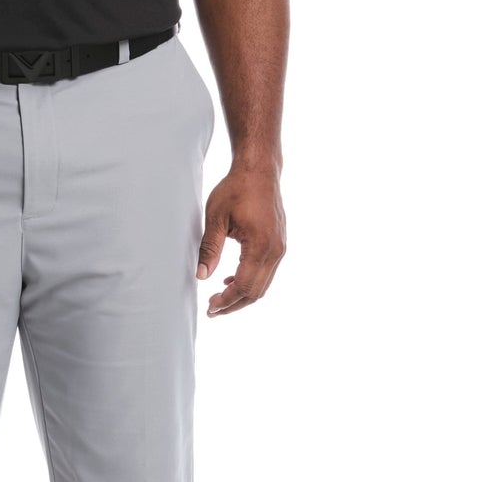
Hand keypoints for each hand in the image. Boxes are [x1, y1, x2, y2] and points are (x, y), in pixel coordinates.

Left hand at [196, 165, 285, 315]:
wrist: (259, 171)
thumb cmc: (236, 189)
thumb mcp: (216, 218)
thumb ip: (210, 249)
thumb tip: (201, 276)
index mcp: (260, 246)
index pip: (244, 286)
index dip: (226, 301)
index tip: (210, 308)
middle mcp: (275, 250)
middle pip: (256, 292)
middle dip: (234, 304)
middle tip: (212, 310)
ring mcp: (280, 248)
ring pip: (264, 284)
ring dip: (242, 295)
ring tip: (219, 298)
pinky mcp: (279, 244)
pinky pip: (267, 272)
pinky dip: (251, 281)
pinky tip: (232, 279)